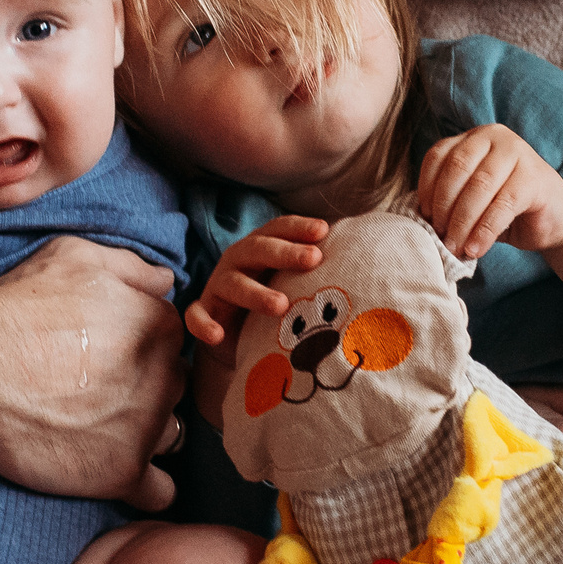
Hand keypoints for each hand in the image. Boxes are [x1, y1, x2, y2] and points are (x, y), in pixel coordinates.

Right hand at [0, 238, 185, 510]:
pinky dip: (146, 486)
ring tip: (100, 431)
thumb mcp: (74, 258)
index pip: (169, 343)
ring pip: (170, 435)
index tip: (106, 356)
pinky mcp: (123, 473)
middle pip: (171, 388)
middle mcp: (165, 376)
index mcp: (159, 326)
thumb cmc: (18, 308)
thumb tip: (164, 281)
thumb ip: (130, 266)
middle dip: (144, 391)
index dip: (138, 350)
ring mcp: (147, 428)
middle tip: (96, 393)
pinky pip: (160, 492)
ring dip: (145, 435)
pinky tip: (117, 472)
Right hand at [184, 215, 329, 346]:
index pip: (278, 229)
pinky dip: (204, 325)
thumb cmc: (274, 300)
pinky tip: (218, 335)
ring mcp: (218, 287)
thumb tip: (365, 257)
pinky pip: (197, 317)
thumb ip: (316, 268)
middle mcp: (238, 262)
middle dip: (285, 253)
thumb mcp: (293, 281)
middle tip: (314, 260)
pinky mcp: (205, 313)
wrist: (236, 334)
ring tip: (281, 305)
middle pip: (257, 250)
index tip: (324, 231)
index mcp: (261, 248)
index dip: (298, 228)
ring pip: (232, 284)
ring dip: (255, 293)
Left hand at [418, 125, 562, 260]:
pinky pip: (502, 206)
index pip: (439, 155)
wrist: (554, 216)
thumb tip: (419, 218)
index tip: (424, 217)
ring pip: (479, 187)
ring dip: (463, 223)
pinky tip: (476, 249)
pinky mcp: (535, 178)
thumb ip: (450, 197)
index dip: (427, 188)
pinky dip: (485, 231)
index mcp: (474, 138)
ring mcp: (518, 153)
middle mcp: (495, 136)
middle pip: (457, 169)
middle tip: (441, 237)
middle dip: (444, 207)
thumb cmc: (505, 207)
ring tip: (456, 247)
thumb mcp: (472, 196)